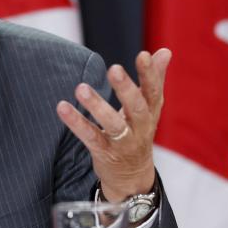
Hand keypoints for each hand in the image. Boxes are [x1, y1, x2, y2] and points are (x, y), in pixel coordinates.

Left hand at [56, 49, 171, 201]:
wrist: (132, 177)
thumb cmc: (137, 131)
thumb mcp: (149, 108)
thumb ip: (154, 79)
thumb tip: (165, 50)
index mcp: (151, 113)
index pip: (153, 92)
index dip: (150, 74)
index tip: (142, 54)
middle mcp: (140, 128)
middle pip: (137, 108)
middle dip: (126, 89)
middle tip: (114, 68)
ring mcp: (123, 143)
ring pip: (113, 125)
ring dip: (97, 106)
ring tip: (80, 88)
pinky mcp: (105, 153)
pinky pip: (90, 137)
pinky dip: (76, 123)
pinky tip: (62, 107)